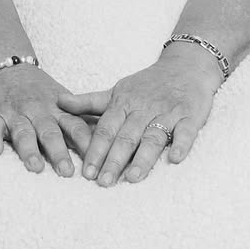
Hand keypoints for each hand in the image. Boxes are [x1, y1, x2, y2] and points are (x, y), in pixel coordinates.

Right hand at [0, 62, 92, 176]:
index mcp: (59, 110)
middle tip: (67, 172)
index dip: (86, 145)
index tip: (96, 165)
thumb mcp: (64, 102)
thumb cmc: (41, 92)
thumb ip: (82, 122)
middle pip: (50, 132)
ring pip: (23, 132)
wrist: (8, 67)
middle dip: (59, 152)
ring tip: (35, 167)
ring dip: (29, 149)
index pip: (76, 127)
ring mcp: (16, 113)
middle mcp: (38, 112)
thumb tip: (111, 144)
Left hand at [61, 47, 222, 184]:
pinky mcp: (190, 116)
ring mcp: (167, 112)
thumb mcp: (117, 90)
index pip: (106, 129)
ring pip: (153, 137)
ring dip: (143, 158)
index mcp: (123, 103)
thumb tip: (59, 102)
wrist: (185, 66)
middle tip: (103, 182)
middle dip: (113, 160)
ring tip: (132, 177)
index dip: (95, 150)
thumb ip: (89, 101)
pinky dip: (181, 144)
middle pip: (126, 137)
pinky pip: (186, 131)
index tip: (85, 172)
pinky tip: (175, 159)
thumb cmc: (147, 84)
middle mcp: (143, 109)